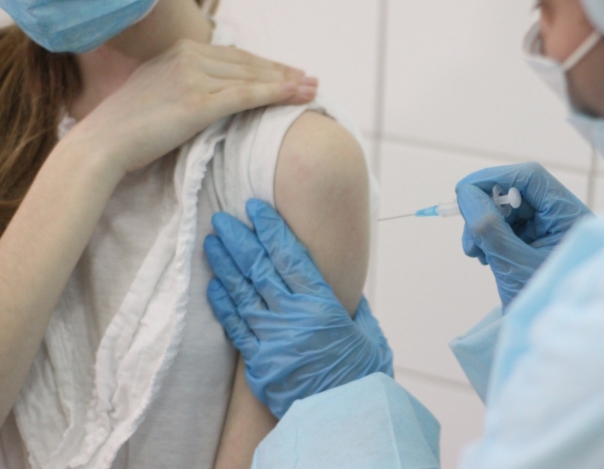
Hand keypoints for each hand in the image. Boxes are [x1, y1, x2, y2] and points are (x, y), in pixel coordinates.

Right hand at [73, 40, 317, 172]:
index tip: (289, 72)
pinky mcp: (198, 101)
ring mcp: (194, 76)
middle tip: (311, 80)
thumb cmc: (129, 128)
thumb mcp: (159, 92)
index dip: (267, 65)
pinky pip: (247, 95)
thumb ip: (187, 84)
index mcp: (180, 51)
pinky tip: (297, 97)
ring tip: (313, 90)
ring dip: (287, 84)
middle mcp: (189, 57)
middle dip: (283, 72)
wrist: (104, 143)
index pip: (235, 56)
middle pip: (249, 64)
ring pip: (252, 78)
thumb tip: (215, 94)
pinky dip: (276, 95)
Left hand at [204, 199, 392, 417]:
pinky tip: (213, 285)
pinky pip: (236, 328)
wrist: (347, 418)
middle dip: (240, 240)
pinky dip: (224, 305)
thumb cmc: (363, 375)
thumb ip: (351, 309)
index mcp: (322, 304)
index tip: (255, 208)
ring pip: (242, 293)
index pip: (290, 256)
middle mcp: (294, 317)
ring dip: (225, 266)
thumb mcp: (368, 333)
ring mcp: (273, 340)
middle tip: (223, 219)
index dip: (271, 229)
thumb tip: (345, 292)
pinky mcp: (259, 363)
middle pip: (259, 269)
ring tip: (212, 242)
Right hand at [456, 162, 592, 309]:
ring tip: (475, 253)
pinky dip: (489, 237)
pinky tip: (484, 257)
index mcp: (569, 218)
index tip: (463, 192)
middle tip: (469, 236)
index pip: (530, 178)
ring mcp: (548, 233)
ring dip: (483, 225)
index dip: (494, 179)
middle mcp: (561, 220)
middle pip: (516, 193)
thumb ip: (490, 228)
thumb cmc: (544, 307)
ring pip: (507, 211)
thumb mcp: (513, 265)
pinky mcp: (535, 245)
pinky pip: (507, 228)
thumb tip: (466, 195)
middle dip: (484, 208)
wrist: (551, 342)